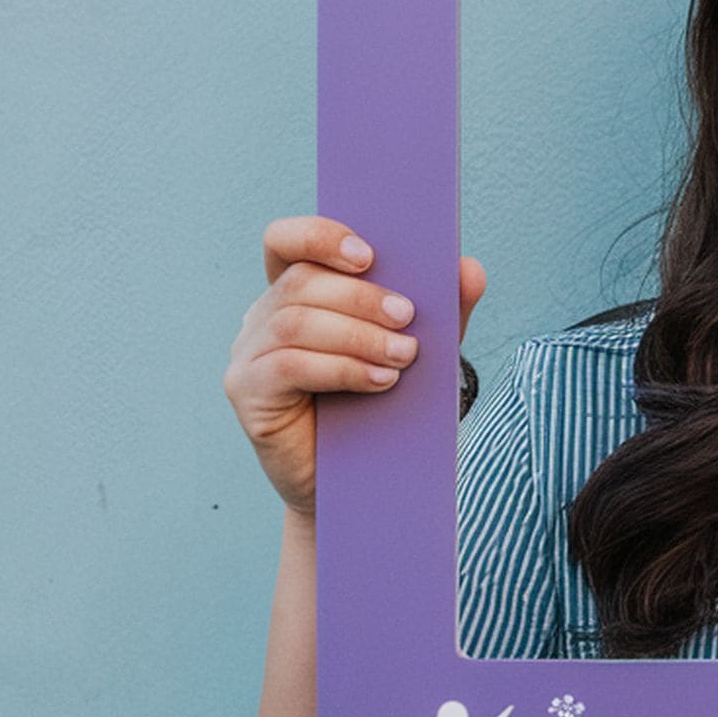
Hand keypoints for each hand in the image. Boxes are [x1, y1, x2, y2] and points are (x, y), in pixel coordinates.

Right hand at [224, 215, 487, 516]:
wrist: (360, 480)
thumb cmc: (383, 405)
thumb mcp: (422, 350)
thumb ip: (444, 309)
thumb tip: (471, 269)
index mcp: (297, 292)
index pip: (287, 241)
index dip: (319, 235)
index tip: (369, 254)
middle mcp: (263, 316)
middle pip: (302, 282)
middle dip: (361, 297)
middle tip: (409, 317)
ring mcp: (247, 352)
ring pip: (296, 322)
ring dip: (358, 335)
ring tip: (405, 355)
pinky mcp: (246, 391)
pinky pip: (288, 365)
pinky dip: (341, 368)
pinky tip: (379, 380)